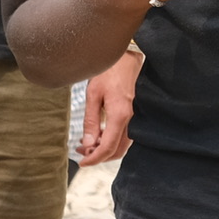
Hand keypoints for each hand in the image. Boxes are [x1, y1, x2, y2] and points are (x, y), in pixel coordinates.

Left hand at [78, 49, 140, 164]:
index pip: (107, 148)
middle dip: (98, 156)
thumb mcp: (93, 94)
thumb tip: (88, 145)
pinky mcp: (136, 114)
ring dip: (105, 148)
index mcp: (120, 115)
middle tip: (82, 152)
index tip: (82, 162)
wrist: (128, 56)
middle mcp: (132, 119)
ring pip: (122, 144)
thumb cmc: (110, 71)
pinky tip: (100, 133)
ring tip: (88, 142)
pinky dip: (113, 140)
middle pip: (116, 151)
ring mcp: (136, 117)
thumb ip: (91, 122)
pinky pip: (126, 135)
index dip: (93, 159)